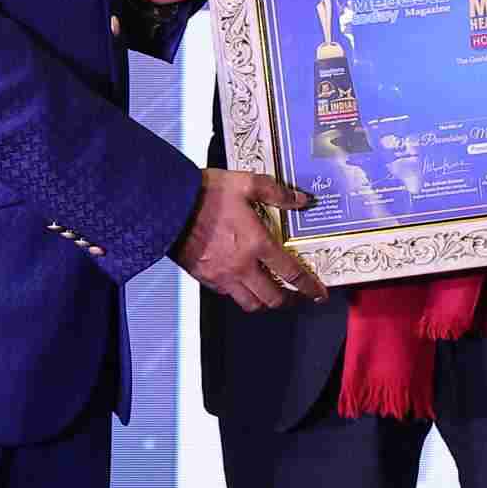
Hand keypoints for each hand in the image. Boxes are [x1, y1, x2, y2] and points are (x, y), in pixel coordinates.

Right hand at [173, 168, 322, 311]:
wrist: (168, 206)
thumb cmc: (206, 194)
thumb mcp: (247, 183)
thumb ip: (277, 193)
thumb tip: (300, 200)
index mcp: (257, 243)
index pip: (291, 273)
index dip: (308, 286)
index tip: (318, 293)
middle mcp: (242, 265)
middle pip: (272, 298)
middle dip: (290, 301)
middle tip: (298, 297)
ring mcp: (222, 275)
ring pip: (250, 304)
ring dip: (265, 303)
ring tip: (272, 295)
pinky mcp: (205, 278)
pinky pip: (228, 295)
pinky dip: (241, 294)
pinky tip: (244, 283)